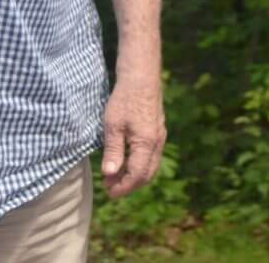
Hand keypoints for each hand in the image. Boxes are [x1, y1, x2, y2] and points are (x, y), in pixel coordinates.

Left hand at [99, 72, 165, 198]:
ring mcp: (159, 136)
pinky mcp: (157, 130)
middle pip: (147, 174)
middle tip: (110, 187)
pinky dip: (139, 163)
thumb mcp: (113, 125)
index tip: (109, 192)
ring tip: (114, 175)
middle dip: (129, 184)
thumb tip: (109, 175)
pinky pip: (151, 155)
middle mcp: (157, 143)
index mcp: (147, 144)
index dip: (123, 187)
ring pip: (151, 165)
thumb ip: (113, 151)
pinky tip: (125, 159)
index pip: (137, 176)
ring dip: (134, 174)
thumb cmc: (124, 99)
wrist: (141, 76)